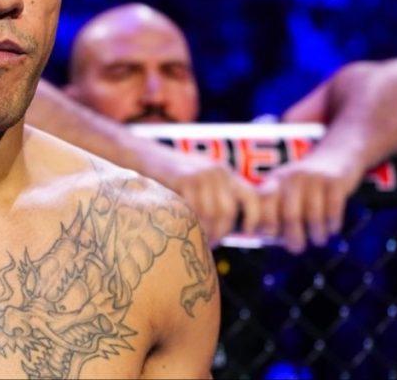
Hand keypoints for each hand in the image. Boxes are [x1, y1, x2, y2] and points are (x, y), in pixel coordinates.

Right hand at [136, 142, 260, 246]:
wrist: (141, 154)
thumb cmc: (170, 174)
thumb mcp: (198, 179)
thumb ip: (214, 196)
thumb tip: (227, 228)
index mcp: (224, 172)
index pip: (252, 197)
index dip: (254, 218)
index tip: (247, 232)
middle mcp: (217, 172)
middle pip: (228, 212)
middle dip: (219, 232)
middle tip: (209, 241)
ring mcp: (201, 175)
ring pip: (211, 215)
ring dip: (203, 231)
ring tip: (194, 236)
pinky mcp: (184, 179)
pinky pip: (193, 210)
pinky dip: (189, 223)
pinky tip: (182, 225)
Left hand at [258, 151, 363, 253]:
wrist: (337, 154)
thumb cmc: (306, 183)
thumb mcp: (287, 188)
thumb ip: (275, 210)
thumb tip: (265, 238)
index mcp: (275, 180)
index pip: (264, 202)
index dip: (265, 223)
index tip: (270, 239)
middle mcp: (292, 177)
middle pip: (289, 215)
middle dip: (293, 237)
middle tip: (297, 249)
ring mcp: (314, 178)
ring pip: (312, 215)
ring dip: (316, 234)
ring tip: (318, 241)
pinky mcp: (335, 181)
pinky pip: (333, 210)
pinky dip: (332, 224)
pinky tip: (332, 230)